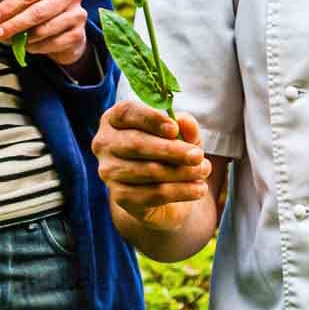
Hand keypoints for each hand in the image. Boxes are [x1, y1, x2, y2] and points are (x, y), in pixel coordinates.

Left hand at [0, 0, 88, 66]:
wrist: (70, 32)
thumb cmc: (47, 14)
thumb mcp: (33, 3)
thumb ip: (16, 7)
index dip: (8, 7)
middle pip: (36, 12)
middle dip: (13, 24)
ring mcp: (77, 15)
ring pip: (43, 30)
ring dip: (24, 38)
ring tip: (14, 41)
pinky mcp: (79, 34)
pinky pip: (51, 44)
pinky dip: (36, 48)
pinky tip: (30, 47)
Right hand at [92, 101, 212, 231]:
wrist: (158, 191)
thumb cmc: (165, 152)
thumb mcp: (179, 134)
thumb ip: (184, 125)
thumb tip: (184, 121)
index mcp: (114, 119)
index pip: (126, 112)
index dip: (150, 119)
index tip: (174, 129)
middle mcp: (104, 143)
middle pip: (136, 143)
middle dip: (171, 150)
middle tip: (198, 156)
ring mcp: (108, 171)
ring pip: (148, 171)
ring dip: (181, 172)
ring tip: (204, 171)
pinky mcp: (119, 197)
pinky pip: (152, 194)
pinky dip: (179, 192)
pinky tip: (197, 190)